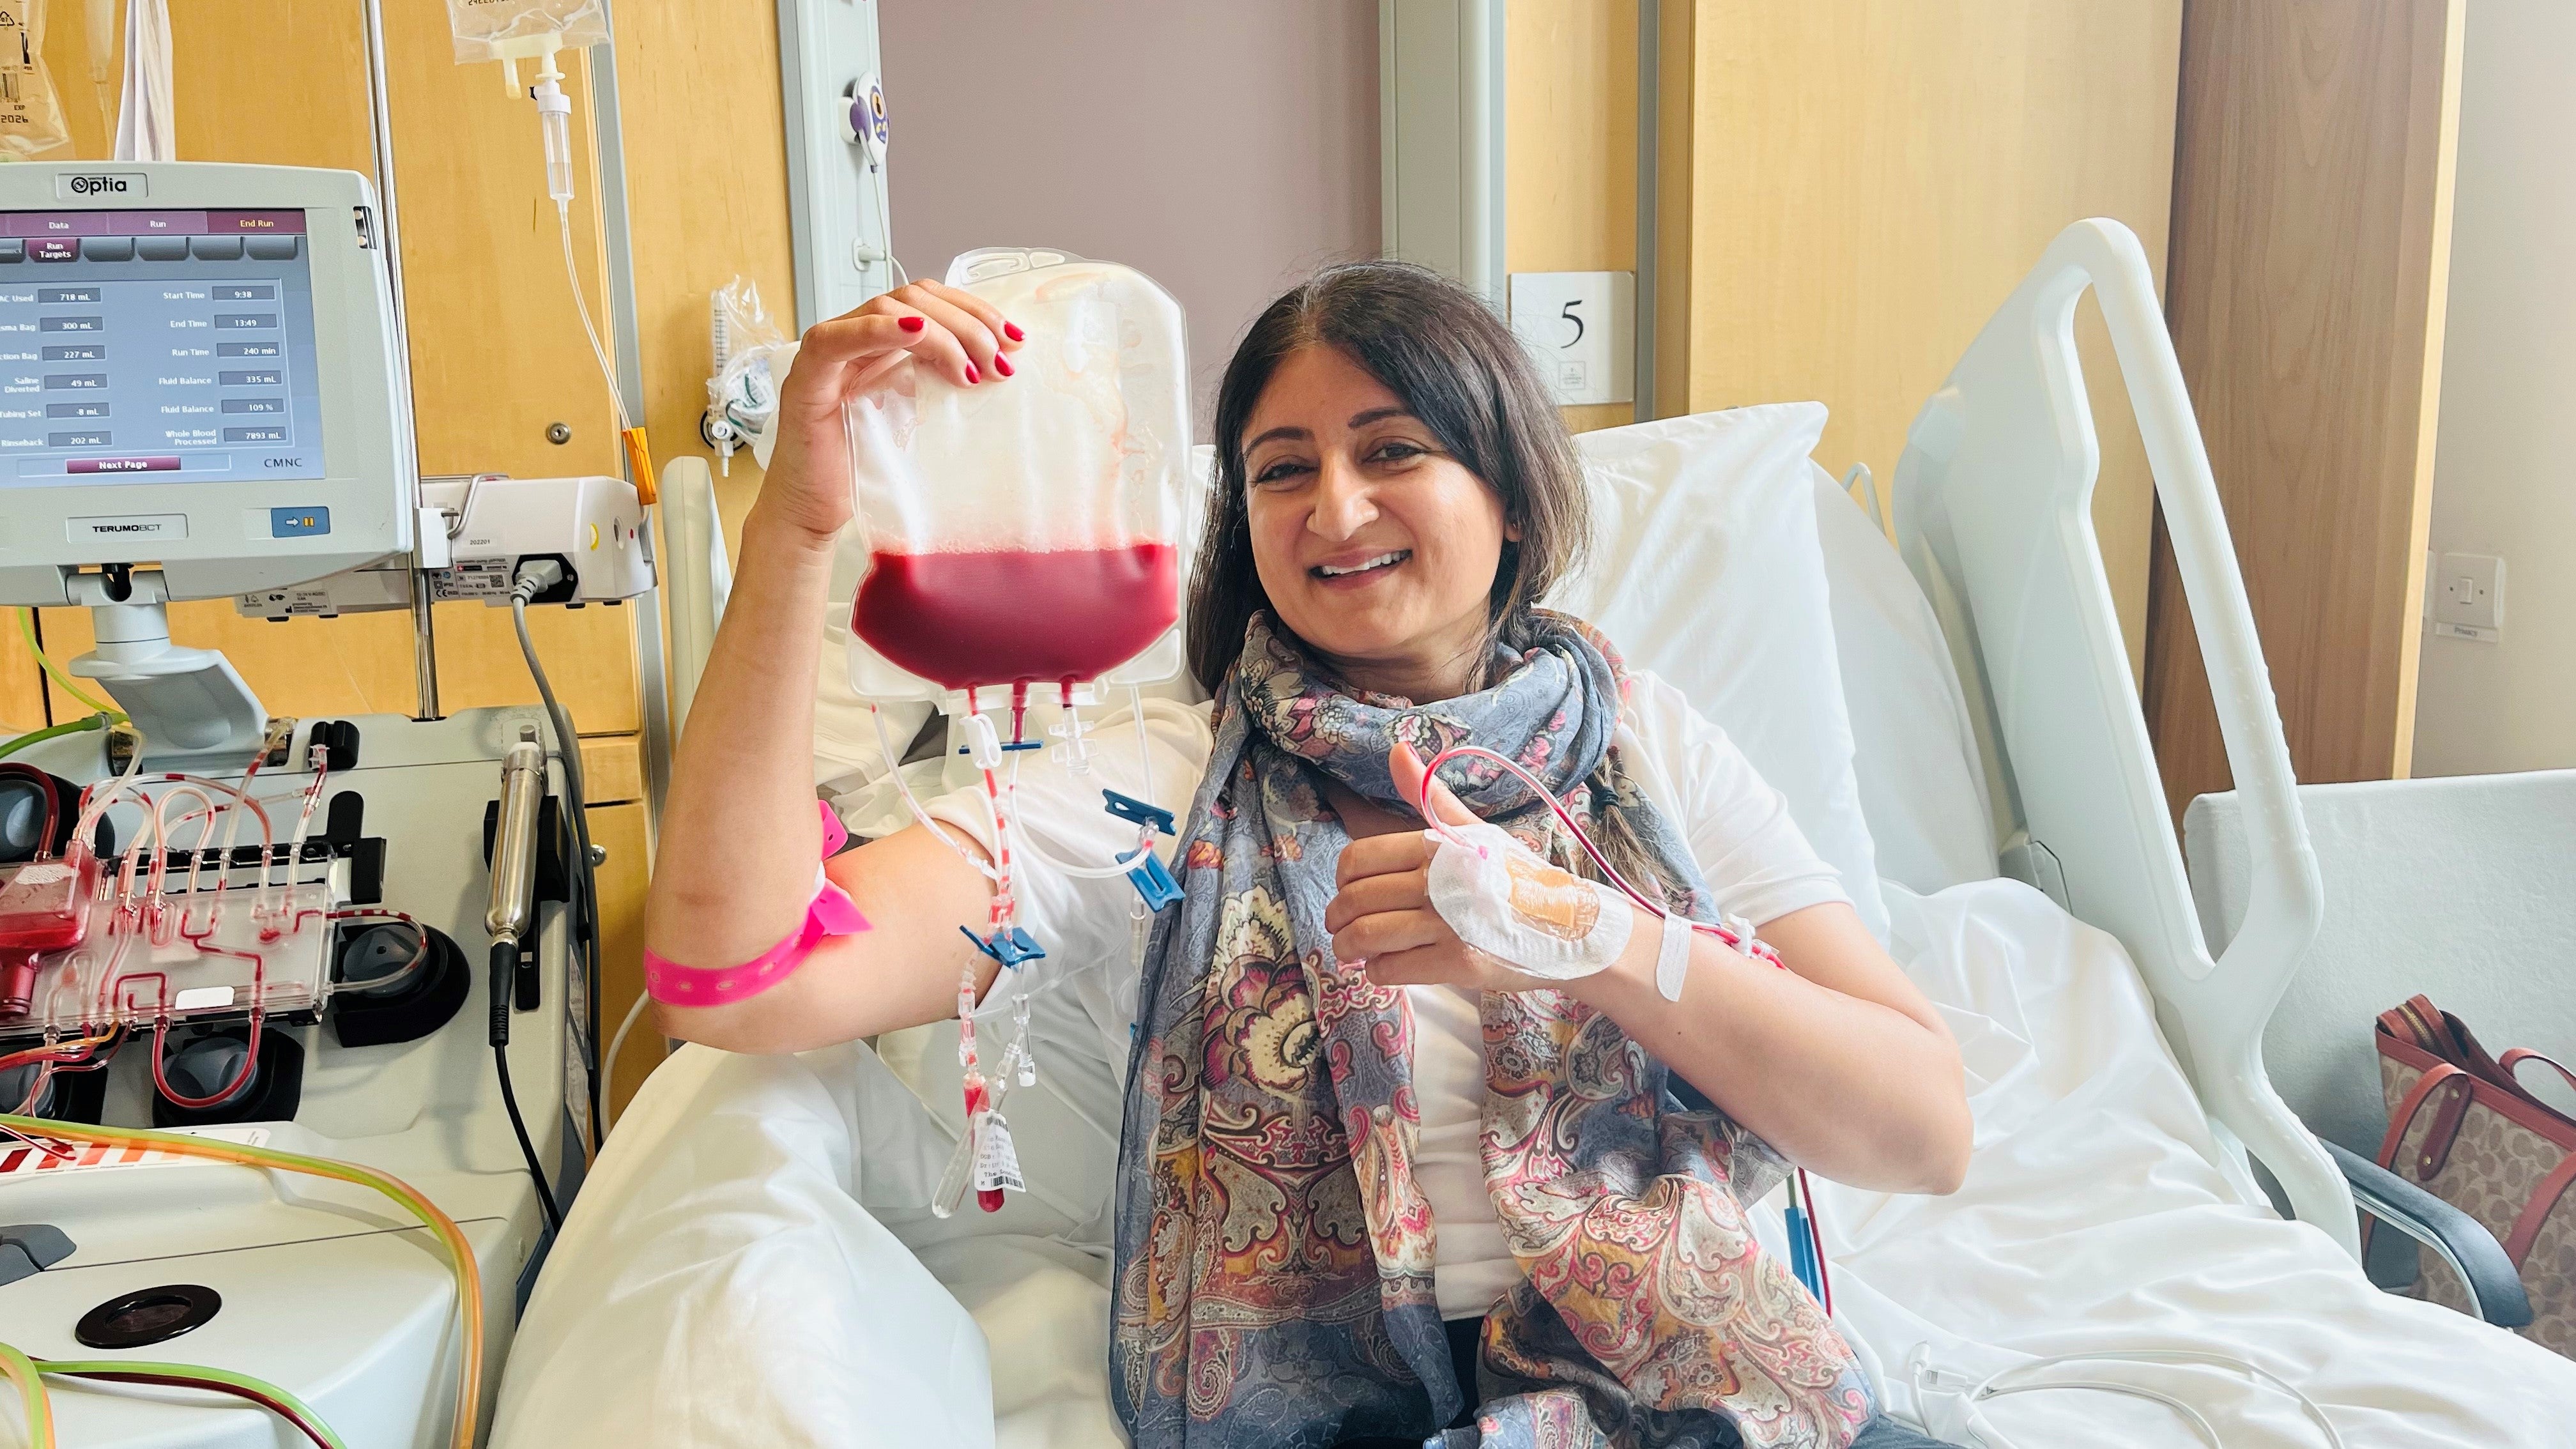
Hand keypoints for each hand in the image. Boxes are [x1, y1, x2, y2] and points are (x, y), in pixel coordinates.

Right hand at [753, 280, 1025, 544]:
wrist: (813, 512)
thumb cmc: (863, 470)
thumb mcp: (921, 420)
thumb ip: (944, 386)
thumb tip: (1000, 369)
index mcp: (882, 341)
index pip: (931, 301)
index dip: (975, 311)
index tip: (1013, 340)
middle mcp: (854, 336)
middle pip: (915, 299)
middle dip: (967, 323)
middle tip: (999, 361)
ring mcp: (829, 352)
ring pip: (886, 308)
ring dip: (940, 333)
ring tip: (971, 370)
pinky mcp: (808, 379)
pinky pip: (836, 340)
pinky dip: (877, 330)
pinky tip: (916, 333)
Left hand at [1325, 743, 1565, 993]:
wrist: (1569, 927)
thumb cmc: (1515, 878)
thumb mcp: (1475, 830)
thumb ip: (1428, 796)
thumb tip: (1396, 748)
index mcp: (1438, 845)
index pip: (1360, 858)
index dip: (1342, 880)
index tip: (1346, 891)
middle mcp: (1440, 880)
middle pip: (1357, 900)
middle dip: (1338, 919)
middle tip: (1341, 928)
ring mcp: (1449, 922)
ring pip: (1368, 936)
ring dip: (1349, 948)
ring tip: (1352, 952)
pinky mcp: (1459, 962)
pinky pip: (1392, 969)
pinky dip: (1377, 972)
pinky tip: (1383, 967)